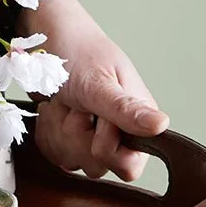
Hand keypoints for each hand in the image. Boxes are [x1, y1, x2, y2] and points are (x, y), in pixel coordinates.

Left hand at [19, 0, 169, 180]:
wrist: (44, 39)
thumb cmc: (77, 52)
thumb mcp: (99, 82)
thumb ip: (125, 109)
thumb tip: (161, 126)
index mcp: (137, 120)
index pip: (130, 167)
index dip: (108, 150)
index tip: (96, 120)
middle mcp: (117, 133)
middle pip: (96, 167)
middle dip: (76, 135)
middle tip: (75, 103)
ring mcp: (88, 137)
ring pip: (71, 161)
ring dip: (59, 129)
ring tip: (64, 101)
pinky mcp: (66, 138)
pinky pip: (53, 152)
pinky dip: (47, 129)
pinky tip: (51, 108)